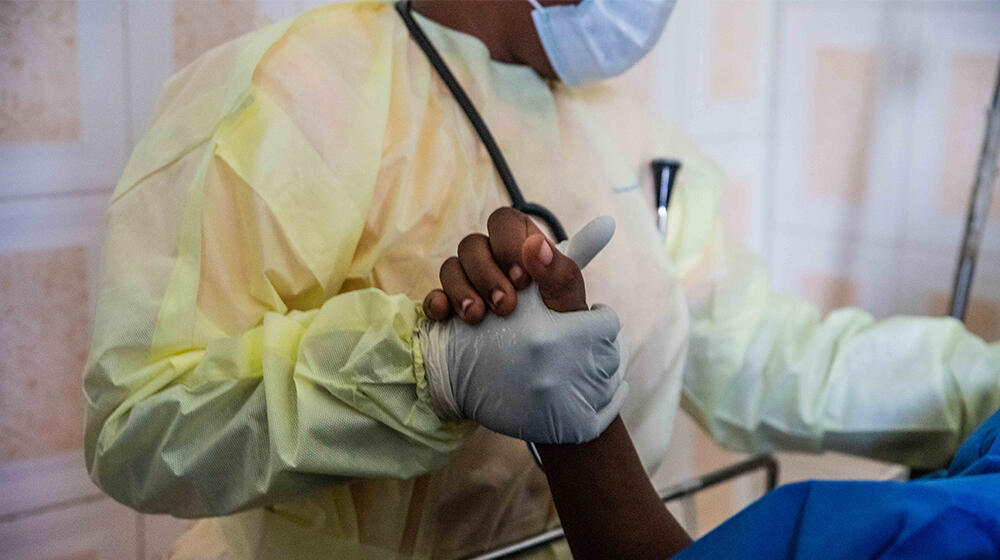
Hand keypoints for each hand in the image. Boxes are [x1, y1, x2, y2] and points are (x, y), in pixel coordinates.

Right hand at [422, 208, 610, 321]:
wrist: (544, 382)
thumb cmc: (563, 336)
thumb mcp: (569, 308)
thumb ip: (560, 274)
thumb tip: (537, 247)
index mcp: (524, 251)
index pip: (506, 223)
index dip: (509, 243)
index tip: (523, 278)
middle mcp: (493, 263)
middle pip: (473, 244)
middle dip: (487, 273)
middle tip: (506, 306)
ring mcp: (469, 286)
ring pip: (450, 267)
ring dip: (462, 290)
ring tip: (479, 318)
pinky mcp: (450, 312)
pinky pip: (433, 296)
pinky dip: (436, 303)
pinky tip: (444, 317)